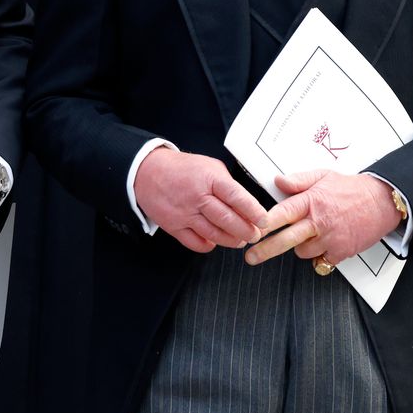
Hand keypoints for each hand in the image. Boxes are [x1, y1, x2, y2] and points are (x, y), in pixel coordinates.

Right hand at [133, 147, 267, 252]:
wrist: (148, 172)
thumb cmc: (182, 169)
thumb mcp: (210, 167)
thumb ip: (228, 185)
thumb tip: (248, 206)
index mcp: (209, 178)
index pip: (236, 197)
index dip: (253, 211)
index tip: (264, 220)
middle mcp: (196, 196)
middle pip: (227, 219)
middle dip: (246, 231)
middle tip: (256, 234)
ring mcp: (184, 213)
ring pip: (214, 234)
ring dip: (231, 240)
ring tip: (240, 240)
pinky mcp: (174, 226)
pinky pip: (196, 243)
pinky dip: (209, 245)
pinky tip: (215, 240)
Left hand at [245, 170, 401, 268]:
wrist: (382, 202)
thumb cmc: (352, 189)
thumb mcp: (322, 176)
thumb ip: (298, 180)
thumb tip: (277, 181)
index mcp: (311, 201)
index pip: (282, 213)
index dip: (264, 223)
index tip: (251, 230)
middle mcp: (319, 222)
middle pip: (287, 239)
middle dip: (266, 249)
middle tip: (251, 257)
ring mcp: (330, 239)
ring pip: (302, 251)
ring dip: (300, 246)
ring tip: (310, 233)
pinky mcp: (341, 252)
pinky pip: (321, 261)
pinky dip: (319, 256)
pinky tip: (324, 243)